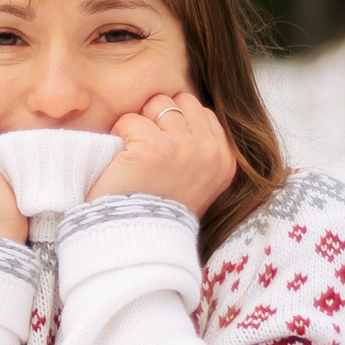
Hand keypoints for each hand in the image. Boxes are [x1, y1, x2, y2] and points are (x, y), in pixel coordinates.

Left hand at [88, 92, 235, 220]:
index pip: (202, 112)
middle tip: (147, 148)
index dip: (176, 124)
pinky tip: (121, 160)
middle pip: (181, 102)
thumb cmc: (161, 212)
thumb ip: (199, 151)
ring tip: (134, 153)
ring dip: (140, 123)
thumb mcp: (199, 184)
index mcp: (225, 160)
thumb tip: (184, 116)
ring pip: (157, 104)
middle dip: (160, 117)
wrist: (138, 242)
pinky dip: (119, 134)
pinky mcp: (153, 147)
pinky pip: (130, 120)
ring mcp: (183, 147)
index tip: (164, 150)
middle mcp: (209, 152)